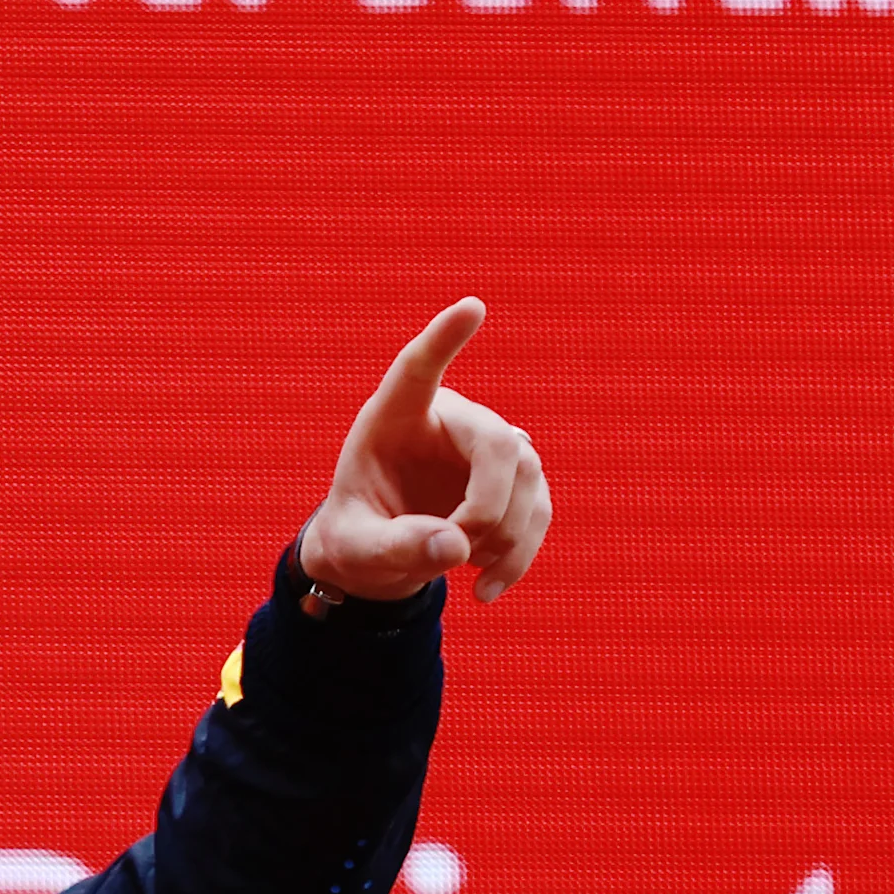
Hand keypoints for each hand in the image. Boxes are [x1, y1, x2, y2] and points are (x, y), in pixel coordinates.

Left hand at [298, 297, 549, 604]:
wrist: (378, 557)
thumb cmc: (355, 538)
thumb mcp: (355, 551)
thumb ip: (393, 547)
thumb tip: (456, 545)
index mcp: (391, 418)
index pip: (417, 370)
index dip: (444, 340)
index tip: (472, 306)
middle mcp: (446, 420)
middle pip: (495, 442)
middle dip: (489, 506)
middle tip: (461, 552)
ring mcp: (487, 446)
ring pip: (528, 477)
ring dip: (506, 536)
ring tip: (464, 574)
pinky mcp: (516, 480)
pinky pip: (539, 509)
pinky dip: (520, 553)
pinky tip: (485, 586)